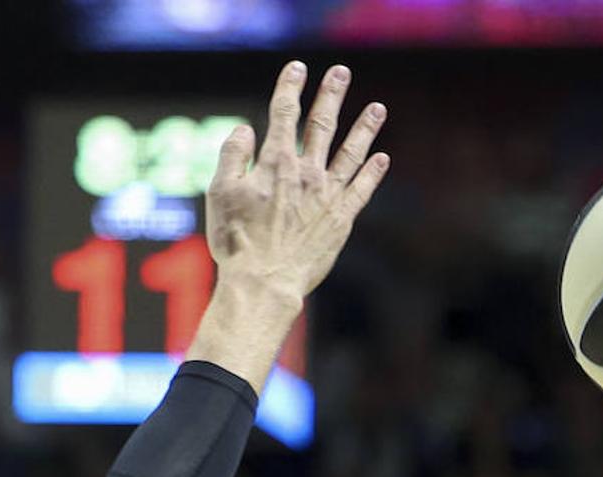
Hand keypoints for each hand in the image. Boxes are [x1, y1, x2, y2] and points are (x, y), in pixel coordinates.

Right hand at [206, 60, 389, 299]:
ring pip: (351, 152)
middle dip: (332, 95)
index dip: (290, 87)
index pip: (284, 114)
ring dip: (364, 128)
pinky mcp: (341, 219)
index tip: (298, 68)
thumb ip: (232, 155)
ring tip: (378, 108)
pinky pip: (361, 190)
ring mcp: (327, 195)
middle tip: (342, 72)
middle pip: (322, 124)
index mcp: (275, 163)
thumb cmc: (236, 241)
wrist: (264, 282)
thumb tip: (245, 129)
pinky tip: (382, 158)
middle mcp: (306, 172)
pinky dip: (372, 173)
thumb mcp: (220, 193)